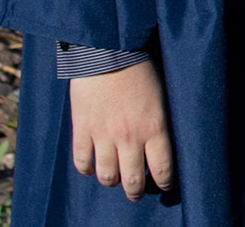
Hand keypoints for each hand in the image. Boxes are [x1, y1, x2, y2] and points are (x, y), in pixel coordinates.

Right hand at [69, 59, 175, 200]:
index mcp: (155, 127)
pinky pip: (82, 162)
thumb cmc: (141, 68)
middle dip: (136, 191)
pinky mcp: (82, 130)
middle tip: (136, 192)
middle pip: (133, 180)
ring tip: (115, 180)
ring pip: (106, 176)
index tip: (163, 185)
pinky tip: (91, 168)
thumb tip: (162, 142)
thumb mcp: (162, 96)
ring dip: (111, 181)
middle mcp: (130, 137)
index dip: (163, 182)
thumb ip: (160, 122)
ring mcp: (104, 135)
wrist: (109, 52)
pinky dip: (86, 169)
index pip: (162, 168)